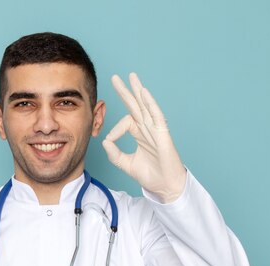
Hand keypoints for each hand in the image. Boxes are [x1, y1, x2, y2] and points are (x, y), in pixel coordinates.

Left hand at [102, 73, 186, 202]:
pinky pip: (156, 115)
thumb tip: (104, 141)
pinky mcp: (163, 133)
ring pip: (145, 105)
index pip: (124, 122)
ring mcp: (156, 129)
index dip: (114, 130)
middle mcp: (147, 128)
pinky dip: (150, 103)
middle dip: (125, 91)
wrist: (165, 186)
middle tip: (115, 77)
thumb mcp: (125, 164)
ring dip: (138, 90)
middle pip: (135, 105)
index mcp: (139, 133)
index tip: (108, 141)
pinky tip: (143, 92)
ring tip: (131, 76)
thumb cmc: (150, 175)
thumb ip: (114, 153)